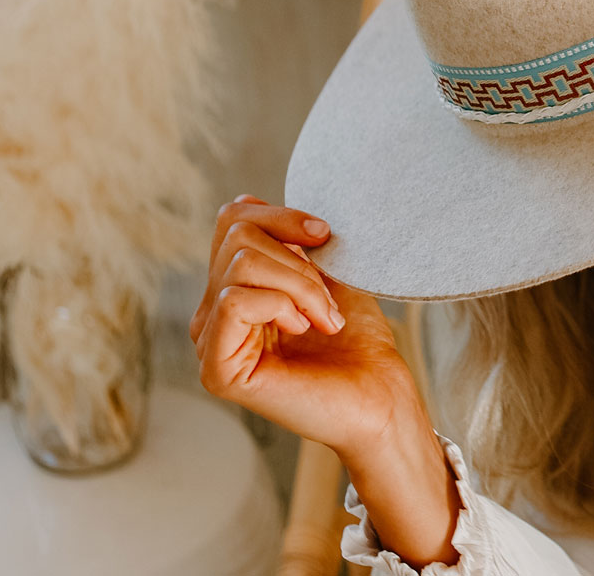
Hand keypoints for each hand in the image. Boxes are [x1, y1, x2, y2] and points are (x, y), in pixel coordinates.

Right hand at [190, 194, 424, 456]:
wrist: (381, 395)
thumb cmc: (360, 341)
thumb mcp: (325, 273)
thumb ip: (287, 241)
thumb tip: (247, 198)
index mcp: (235, 287)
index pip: (232, 219)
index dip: (281, 215)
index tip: (326, 236)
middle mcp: (213, 313)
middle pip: (234, 235)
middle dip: (297, 256)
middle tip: (329, 298)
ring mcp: (211, 341)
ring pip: (239, 265)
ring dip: (300, 284)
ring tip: (324, 318)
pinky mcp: (218, 369)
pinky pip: (235, 302)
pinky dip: (281, 304)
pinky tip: (303, 329)